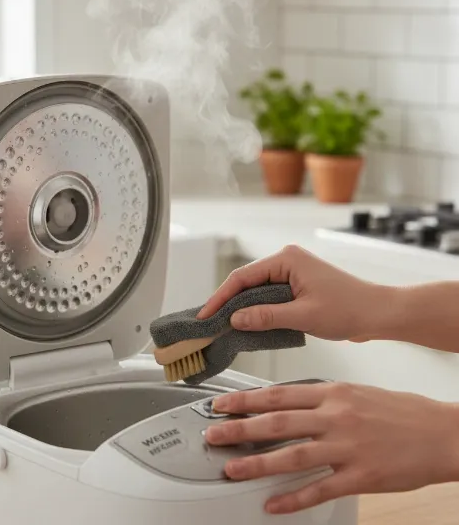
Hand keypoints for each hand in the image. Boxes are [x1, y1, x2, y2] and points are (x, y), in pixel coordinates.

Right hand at [197, 245, 394, 342]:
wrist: (379, 313)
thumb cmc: (349, 309)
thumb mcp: (303, 315)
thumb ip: (266, 316)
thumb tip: (235, 319)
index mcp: (287, 259)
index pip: (243, 277)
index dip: (221, 298)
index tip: (206, 315)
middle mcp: (287, 261)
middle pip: (247, 282)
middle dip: (228, 303)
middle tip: (211, 323)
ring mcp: (292, 272)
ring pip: (257, 290)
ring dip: (243, 308)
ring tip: (224, 326)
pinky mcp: (297, 285)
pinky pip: (269, 296)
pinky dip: (258, 310)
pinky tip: (248, 324)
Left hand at [205, 382, 458, 513]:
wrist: (441, 433)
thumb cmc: (399, 411)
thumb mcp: (356, 392)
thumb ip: (322, 397)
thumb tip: (289, 402)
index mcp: (333, 393)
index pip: (279, 394)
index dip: (246, 399)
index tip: (222, 403)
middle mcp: (335, 417)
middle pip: (278, 422)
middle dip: (240, 428)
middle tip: (213, 433)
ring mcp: (347, 447)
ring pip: (292, 455)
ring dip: (257, 464)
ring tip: (231, 469)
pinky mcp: (361, 476)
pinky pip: (321, 489)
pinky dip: (294, 498)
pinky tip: (273, 504)